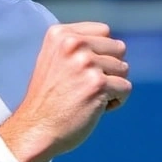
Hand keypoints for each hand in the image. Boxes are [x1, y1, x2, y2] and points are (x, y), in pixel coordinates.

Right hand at [0, 22, 130, 161]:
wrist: (36, 129)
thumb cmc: (48, 99)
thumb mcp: (54, 60)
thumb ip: (79, 46)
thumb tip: (116, 45)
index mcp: (60, 34)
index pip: (104, 31)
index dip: (101, 53)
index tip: (83, 70)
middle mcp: (73, 44)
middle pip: (118, 48)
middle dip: (110, 69)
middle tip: (87, 86)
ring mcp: (86, 63)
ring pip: (123, 69)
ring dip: (112, 86)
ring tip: (89, 97)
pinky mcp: (98, 84)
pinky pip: (125, 88)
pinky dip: (115, 101)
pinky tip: (95, 108)